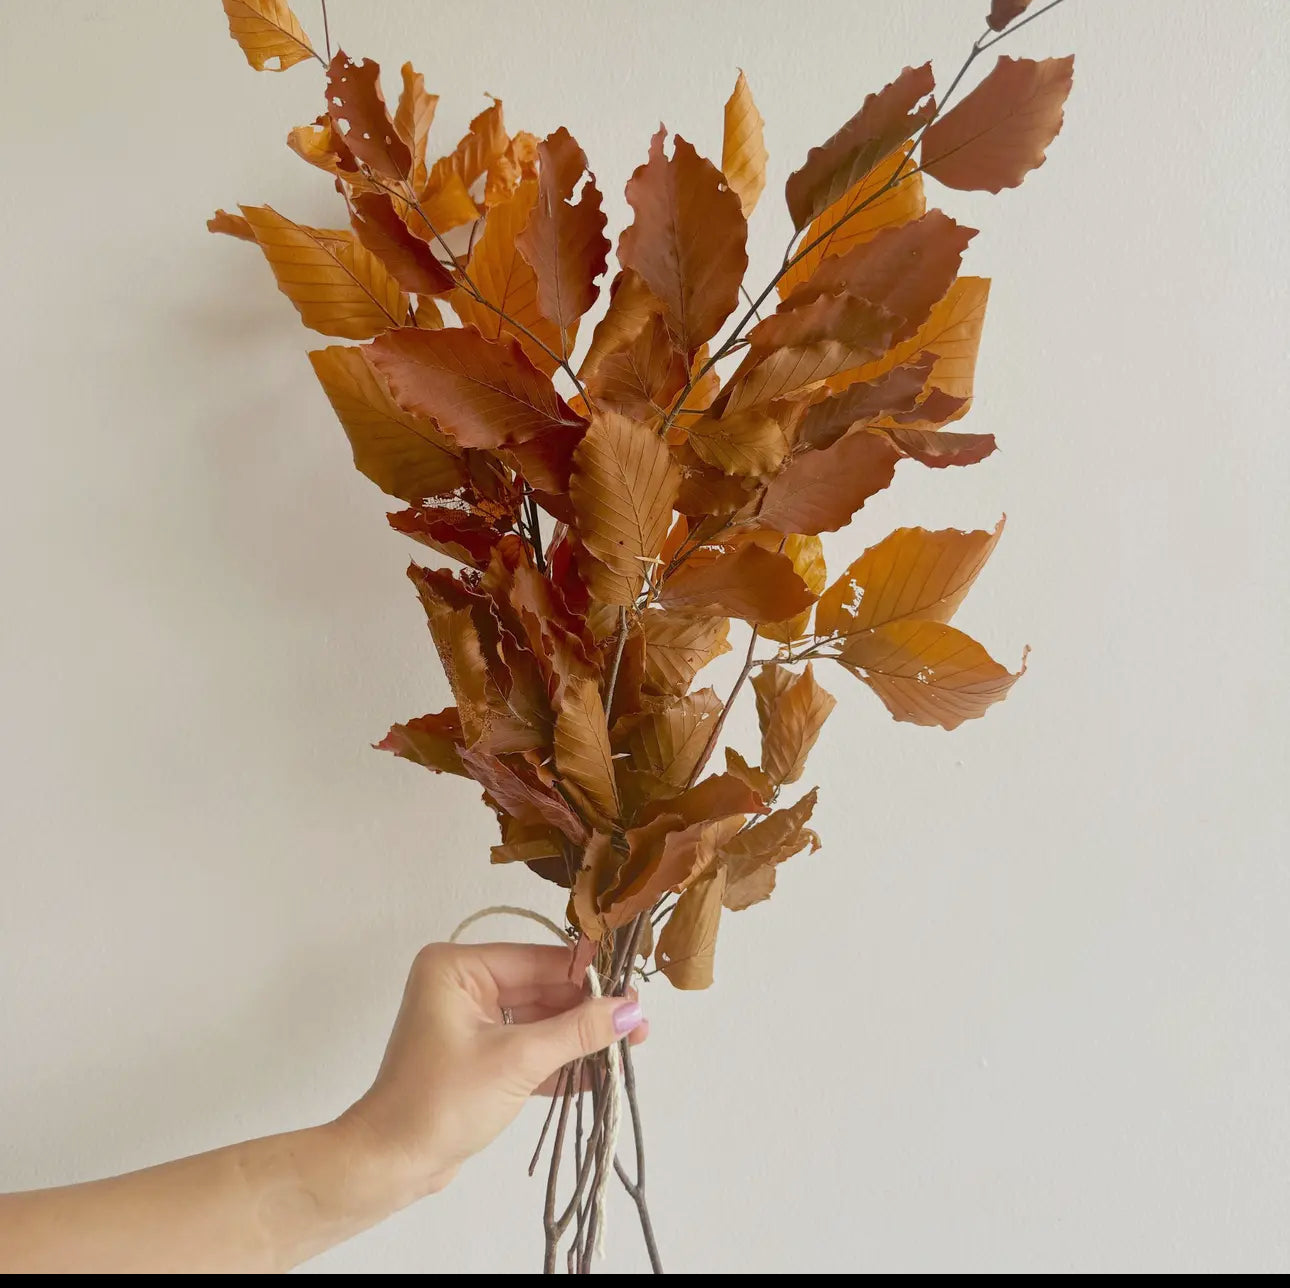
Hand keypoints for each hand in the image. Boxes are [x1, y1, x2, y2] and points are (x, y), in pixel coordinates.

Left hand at [340, 942, 647, 1198]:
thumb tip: (633, 1010)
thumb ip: (577, 1031)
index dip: (589, 975)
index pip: (538, 960)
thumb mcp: (517, 1060)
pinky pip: (529, 1046)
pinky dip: (560, 1060)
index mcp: (459, 967)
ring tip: (630, 1047)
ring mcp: (472, 1022)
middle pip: (543, 989)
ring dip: (580, 1037)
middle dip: (589, 1011)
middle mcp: (464, 985)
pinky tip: (600, 1071)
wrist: (391, 1165)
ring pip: (540, 1019)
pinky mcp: (480, 1056)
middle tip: (639, 1025)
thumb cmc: (442, 1101)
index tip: (634, 988)